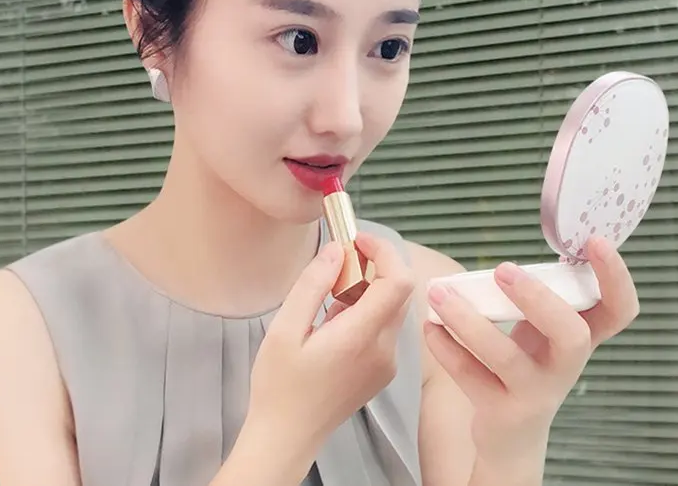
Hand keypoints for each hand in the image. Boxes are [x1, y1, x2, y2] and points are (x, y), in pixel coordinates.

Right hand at [244, 231, 414, 463]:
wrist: (286, 439)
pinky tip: (332, 322)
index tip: (355, 239)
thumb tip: (337, 249)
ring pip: (392, 307)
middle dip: (373, 266)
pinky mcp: (382, 371)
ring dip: (367, 289)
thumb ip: (312, 284)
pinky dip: (365, 310)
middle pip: (398, 290)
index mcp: (361, 338)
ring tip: (327, 299)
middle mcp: (384, 350)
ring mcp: (387, 363)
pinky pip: (384, 327)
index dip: (383, 251)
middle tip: (335, 266)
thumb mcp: (284, 329)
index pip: (399, 281)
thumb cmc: (279, 386)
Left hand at [423, 237, 638, 477]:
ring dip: (469, 321)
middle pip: (573, 336)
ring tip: (439, 293)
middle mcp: (566, 367)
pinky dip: (446, 348)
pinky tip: (430, 326)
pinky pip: (471, 377)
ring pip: (508, 359)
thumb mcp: (546, 331)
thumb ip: (543, 295)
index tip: (595, 242)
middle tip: (503, 269)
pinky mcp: (502, 412)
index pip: (619, 310)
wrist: (513, 437)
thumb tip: (523, 244)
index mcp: (583, 337)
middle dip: (539, 299)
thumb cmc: (530, 364)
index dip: (616, 278)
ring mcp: (536, 393)